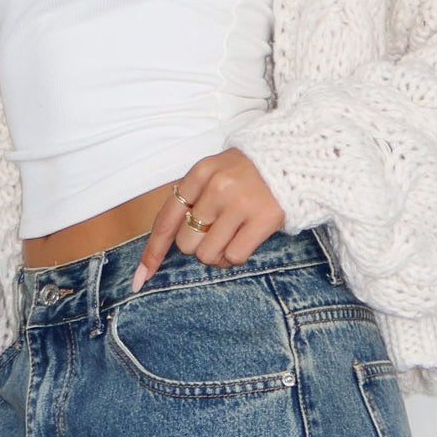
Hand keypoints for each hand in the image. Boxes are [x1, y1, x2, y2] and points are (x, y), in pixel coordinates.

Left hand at [132, 149, 284, 289]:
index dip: (153, 251)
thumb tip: (168, 243)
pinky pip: (234, 257)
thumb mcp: (214, 173)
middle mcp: (216, 187)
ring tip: (232, 236)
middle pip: (185, 243)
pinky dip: (234, 257)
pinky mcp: (264, 218)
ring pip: (207, 254)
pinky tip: (244, 241)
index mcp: (199, 173)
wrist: (295, 159)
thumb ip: (192, 199)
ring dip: (216, 254)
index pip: (166, 219)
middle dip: (197, 244)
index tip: (141, 277)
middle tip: (217, 230)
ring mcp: (240, 203)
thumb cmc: (248, 173)